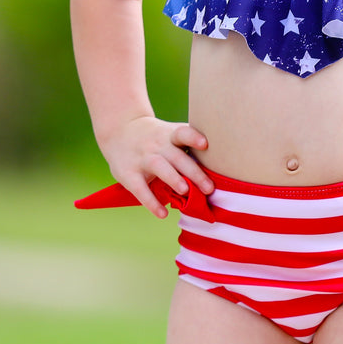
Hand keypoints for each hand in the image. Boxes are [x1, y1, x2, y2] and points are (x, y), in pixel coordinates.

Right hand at [98, 116, 212, 217]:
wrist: (120, 129)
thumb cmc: (157, 137)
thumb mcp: (170, 134)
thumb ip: (189, 146)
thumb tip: (222, 165)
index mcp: (170, 136)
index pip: (183, 133)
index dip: (193, 137)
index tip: (205, 144)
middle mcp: (158, 145)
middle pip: (178, 157)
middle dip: (194, 172)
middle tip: (209, 188)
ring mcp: (143, 158)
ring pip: (160, 167)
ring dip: (173, 179)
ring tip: (186, 191)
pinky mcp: (129, 173)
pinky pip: (140, 189)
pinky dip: (151, 203)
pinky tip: (163, 214)